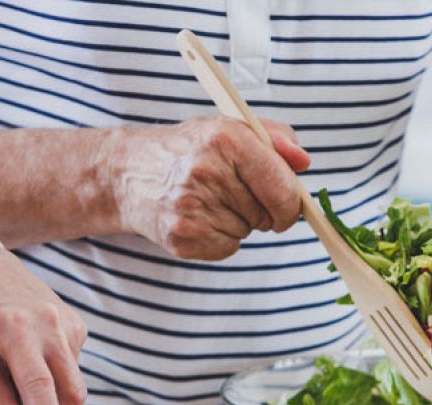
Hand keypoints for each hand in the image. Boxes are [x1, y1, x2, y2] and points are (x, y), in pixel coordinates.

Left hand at [0, 223, 86, 404]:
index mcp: (15, 331)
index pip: (39, 388)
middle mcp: (49, 324)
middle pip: (70, 392)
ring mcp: (68, 322)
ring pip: (73, 382)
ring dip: (54, 398)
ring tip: (19, 378)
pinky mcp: (78, 323)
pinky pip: (73, 366)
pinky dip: (56, 376)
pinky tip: (34, 358)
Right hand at [107, 117, 311, 260]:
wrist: (128, 173)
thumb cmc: (189, 150)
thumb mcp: (229, 129)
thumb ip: (275, 139)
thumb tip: (304, 162)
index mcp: (226, 138)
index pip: (283, 188)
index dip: (292, 203)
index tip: (286, 205)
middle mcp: (207, 170)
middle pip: (267, 214)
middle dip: (260, 209)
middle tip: (231, 193)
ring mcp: (191, 206)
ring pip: (247, 231)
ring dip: (237, 222)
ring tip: (207, 200)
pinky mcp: (182, 235)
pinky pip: (228, 248)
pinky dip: (220, 238)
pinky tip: (198, 217)